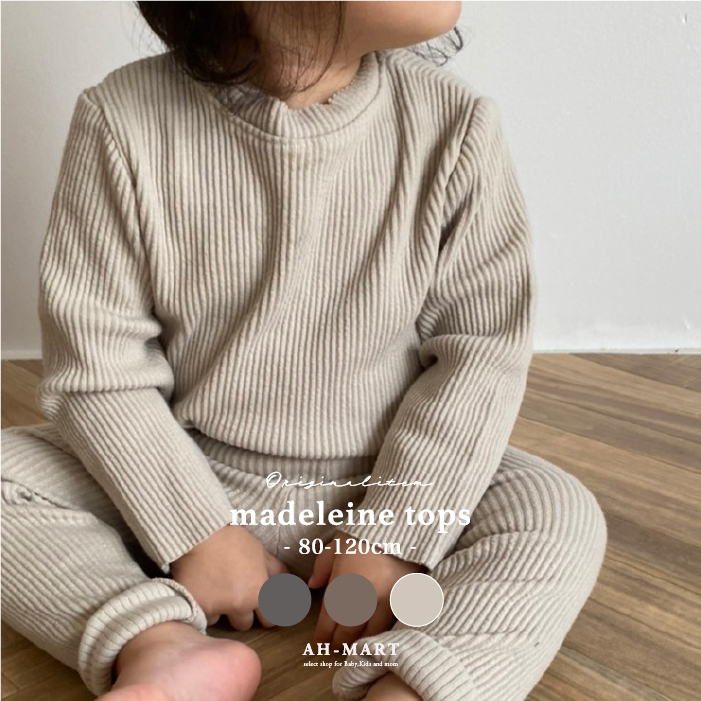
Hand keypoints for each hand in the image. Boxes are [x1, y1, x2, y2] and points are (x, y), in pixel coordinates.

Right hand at [171, 524, 288, 630]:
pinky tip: (201, 590)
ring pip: (222, 621)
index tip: (263, 610)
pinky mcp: (195, 608)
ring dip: (221, 611)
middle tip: (236, 596)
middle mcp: (239, 605)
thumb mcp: (260, 552)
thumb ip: (276, 571)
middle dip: (243, 614)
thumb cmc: (233, 541)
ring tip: (216, 590)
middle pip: (245, 625)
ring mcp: (216, 609)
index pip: (269, 620)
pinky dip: (203, 607)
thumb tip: (291, 583)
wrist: (200, 535)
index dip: (267, 615)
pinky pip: (202, 615)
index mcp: (258, 592)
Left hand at [309, 531, 425, 648]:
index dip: (324, 634)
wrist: (402, 526)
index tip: (320, 641)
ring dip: (360, 641)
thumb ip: (322, 566)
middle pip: (350, 630)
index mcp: (345, 583)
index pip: (331, 618)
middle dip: (340, 642)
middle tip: (335, 646)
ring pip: (372, 632)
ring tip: (354, 644)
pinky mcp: (407, 600)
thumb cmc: (365, 533)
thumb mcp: (337, 544)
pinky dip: (382, 632)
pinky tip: (376, 634)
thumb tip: (313, 585)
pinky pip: (392, 624)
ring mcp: (388, 601)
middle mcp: (365, 597)